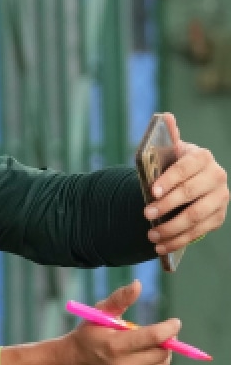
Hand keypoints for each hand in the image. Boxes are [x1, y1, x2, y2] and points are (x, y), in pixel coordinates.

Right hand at [55, 280, 175, 364]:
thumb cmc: (85, 337)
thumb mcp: (97, 315)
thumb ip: (119, 299)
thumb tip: (138, 284)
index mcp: (113, 346)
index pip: (154, 337)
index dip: (169, 328)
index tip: (174, 323)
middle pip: (162, 353)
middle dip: (165, 342)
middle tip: (158, 336)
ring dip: (162, 356)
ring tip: (150, 349)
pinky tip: (144, 363)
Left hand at [143, 113, 228, 254]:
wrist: (184, 183)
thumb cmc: (171, 166)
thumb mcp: (167, 152)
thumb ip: (167, 137)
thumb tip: (166, 117)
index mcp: (202, 157)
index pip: (186, 168)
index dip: (170, 181)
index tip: (152, 192)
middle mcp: (216, 177)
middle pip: (191, 194)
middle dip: (167, 206)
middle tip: (145, 214)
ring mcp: (220, 199)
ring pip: (196, 217)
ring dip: (172, 228)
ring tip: (150, 235)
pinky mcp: (217, 217)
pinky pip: (199, 232)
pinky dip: (178, 241)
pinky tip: (161, 247)